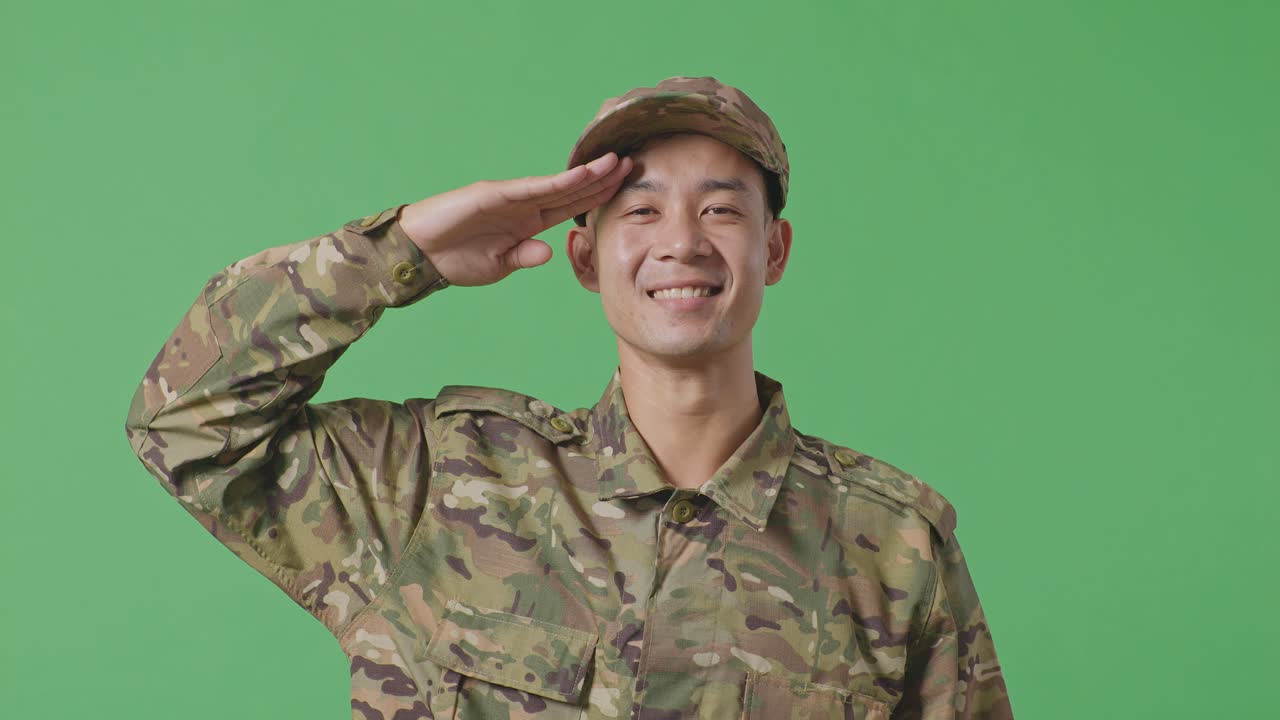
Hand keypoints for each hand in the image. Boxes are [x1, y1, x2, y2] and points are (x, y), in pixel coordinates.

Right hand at [396, 152, 632, 286]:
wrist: (419, 254)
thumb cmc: (455, 259)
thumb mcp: (498, 266)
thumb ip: (525, 256)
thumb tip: (550, 252)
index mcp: (529, 223)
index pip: (571, 208)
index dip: (598, 198)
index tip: (626, 189)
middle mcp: (524, 206)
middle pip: (572, 191)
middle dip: (602, 179)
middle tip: (634, 165)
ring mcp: (510, 197)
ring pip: (557, 185)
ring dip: (586, 175)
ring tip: (615, 163)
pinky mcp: (493, 194)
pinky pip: (530, 189)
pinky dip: (555, 183)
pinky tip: (579, 176)